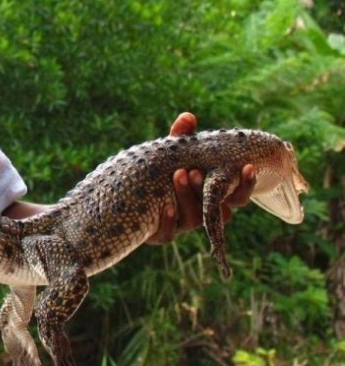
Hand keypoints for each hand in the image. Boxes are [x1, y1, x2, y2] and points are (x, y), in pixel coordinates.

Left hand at [146, 112, 255, 244]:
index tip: (247, 166)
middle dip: (210, 190)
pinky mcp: (160, 233)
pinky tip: (166, 208)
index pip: (238, 196)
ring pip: (194, 221)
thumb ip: (182, 138)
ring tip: (180, 174)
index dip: (246, 184)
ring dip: (188, 198)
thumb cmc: (164, 171)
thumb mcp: (175, 154)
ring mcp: (182, 225)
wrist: (131, 198)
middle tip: (197, 169)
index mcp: (214, 196)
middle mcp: (202, 214)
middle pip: (219, 212)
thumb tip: (187, 117)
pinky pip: (168, 235)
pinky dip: (168, 222)